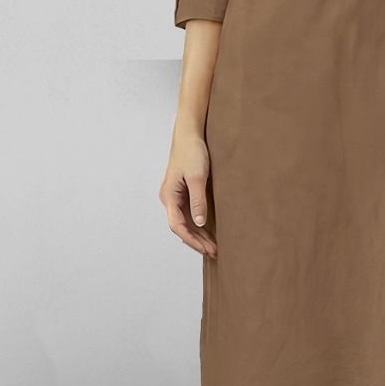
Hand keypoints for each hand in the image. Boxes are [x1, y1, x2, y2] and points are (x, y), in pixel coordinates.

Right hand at [159, 132, 217, 257]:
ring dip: (199, 234)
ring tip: (214, 246)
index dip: (192, 240)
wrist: (191, 133)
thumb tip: (198, 224)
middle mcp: (170, 198)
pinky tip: (210, 231)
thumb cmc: (192, 152)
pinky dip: (199, 224)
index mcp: (169, 196)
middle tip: (215, 252)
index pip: (177, 226)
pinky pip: (190, 213)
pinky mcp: (184, 192)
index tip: (206, 249)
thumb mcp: (198, 178)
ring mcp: (176, 196)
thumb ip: (198, 201)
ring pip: (186, 221)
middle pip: (182, 226)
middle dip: (197, 241)